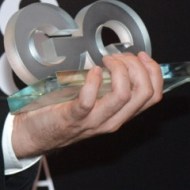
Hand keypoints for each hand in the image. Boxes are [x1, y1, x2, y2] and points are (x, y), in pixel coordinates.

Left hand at [10, 52, 163, 158]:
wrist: (36, 133)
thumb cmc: (65, 112)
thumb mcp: (95, 101)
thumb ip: (108, 86)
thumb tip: (119, 60)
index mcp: (121, 114)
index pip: (154, 96)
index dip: (154, 72)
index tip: (142, 56)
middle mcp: (113, 120)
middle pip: (144, 93)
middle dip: (137, 66)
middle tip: (119, 56)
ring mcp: (95, 120)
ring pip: (123, 95)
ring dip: (118, 69)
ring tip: (106, 60)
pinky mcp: (74, 116)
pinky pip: (89, 100)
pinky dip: (93, 81)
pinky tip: (91, 71)